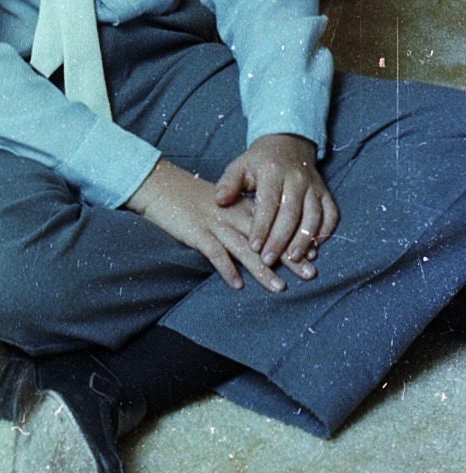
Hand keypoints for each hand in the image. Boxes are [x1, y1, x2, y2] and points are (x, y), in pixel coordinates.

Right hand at [126, 157, 310, 293]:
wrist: (160, 185)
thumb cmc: (189, 196)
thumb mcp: (219, 201)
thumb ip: (239, 215)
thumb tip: (260, 237)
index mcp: (239, 205)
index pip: (272, 223)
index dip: (292, 240)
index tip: (313, 255)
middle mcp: (231, 214)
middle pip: (266, 238)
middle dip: (288, 257)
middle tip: (310, 274)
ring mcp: (214, 223)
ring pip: (244, 248)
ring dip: (263, 270)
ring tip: (280, 288)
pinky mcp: (196, 232)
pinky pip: (215, 253)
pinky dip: (227, 269)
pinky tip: (237, 285)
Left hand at [213, 133, 338, 267]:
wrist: (288, 144)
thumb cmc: (259, 162)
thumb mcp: (240, 166)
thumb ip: (228, 184)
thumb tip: (219, 201)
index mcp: (273, 171)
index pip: (268, 202)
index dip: (261, 226)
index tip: (253, 246)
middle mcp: (297, 178)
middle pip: (291, 213)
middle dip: (280, 239)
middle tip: (269, 259)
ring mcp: (314, 186)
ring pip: (313, 216)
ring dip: (304, 240)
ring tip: (293, 259)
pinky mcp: (326, 193)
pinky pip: (331, 214)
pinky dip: (325, 232)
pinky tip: (314, 249)